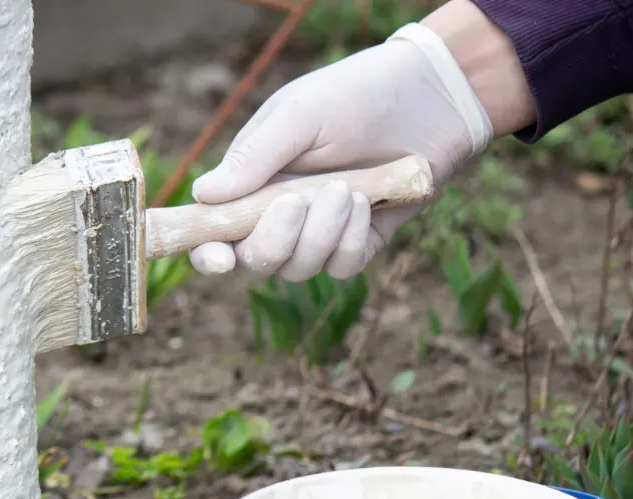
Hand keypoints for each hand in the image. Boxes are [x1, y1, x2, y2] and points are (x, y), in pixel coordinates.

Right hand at [187, 21, 494, 281]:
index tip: (220, 258)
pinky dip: (350, 240)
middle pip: (254, 263)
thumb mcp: (298, 116)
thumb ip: (252, 158)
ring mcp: (318, 233)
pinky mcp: (358, 243)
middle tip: (295, 203)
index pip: (213, 233)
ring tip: (345, 187)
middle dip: (272, 243)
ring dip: (320, 234)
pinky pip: (341, 267)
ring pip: (298, 269)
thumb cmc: (354, 96)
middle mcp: (277, 215)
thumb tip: (201, 194)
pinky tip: (368, 200)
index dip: (208, 254)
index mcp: (249, 184)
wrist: (430, 98)